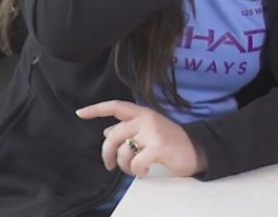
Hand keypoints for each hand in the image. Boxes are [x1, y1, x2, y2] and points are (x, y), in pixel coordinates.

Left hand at [76, 100, 204, 177]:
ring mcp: (153, 131)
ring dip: (124, 165)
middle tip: (110, 165)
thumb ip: (129, 130)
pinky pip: (135, 162)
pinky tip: (145, 169)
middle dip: (107, 153)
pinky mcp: (158, 146)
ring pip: (123, 151)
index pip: (115, 106)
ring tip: (134, 168)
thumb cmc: (171, 142)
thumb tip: (107, 132)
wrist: (197, 150)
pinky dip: (136, 170)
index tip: (79, 113)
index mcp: (143, 113)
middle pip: (112, 135)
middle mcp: (146, 118)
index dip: (96, 109)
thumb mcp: (149, 131)